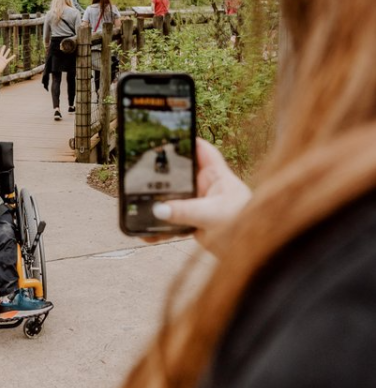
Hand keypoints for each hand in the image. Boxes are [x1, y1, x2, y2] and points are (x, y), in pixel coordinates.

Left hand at [0, 43, 14, 77]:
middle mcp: (0, 57)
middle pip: (2, 52)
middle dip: (3, 49)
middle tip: (4, 45)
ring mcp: (3, 59)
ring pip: (5, 54)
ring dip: (7, 52)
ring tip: (9, 49)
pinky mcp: (5, 62)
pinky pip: (9, 59)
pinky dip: (12, 57)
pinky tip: (14, 55)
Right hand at [146, 138, 251, 253]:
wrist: (249, 252)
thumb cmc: (244, 225)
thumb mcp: (212, 215)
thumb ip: (185, 211)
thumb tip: (158, 209)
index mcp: (215, 175)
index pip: (200, 149)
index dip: (185, 139)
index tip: (165, 135)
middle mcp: (205, 187)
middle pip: (180, 173)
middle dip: (162, 174)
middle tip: (140, 172)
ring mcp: (198, 204)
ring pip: (173, 198)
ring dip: (158, 203)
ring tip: (140, 205)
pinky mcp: (193, 221)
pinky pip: (172, 220)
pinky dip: (161, 226)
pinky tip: (149, 232)